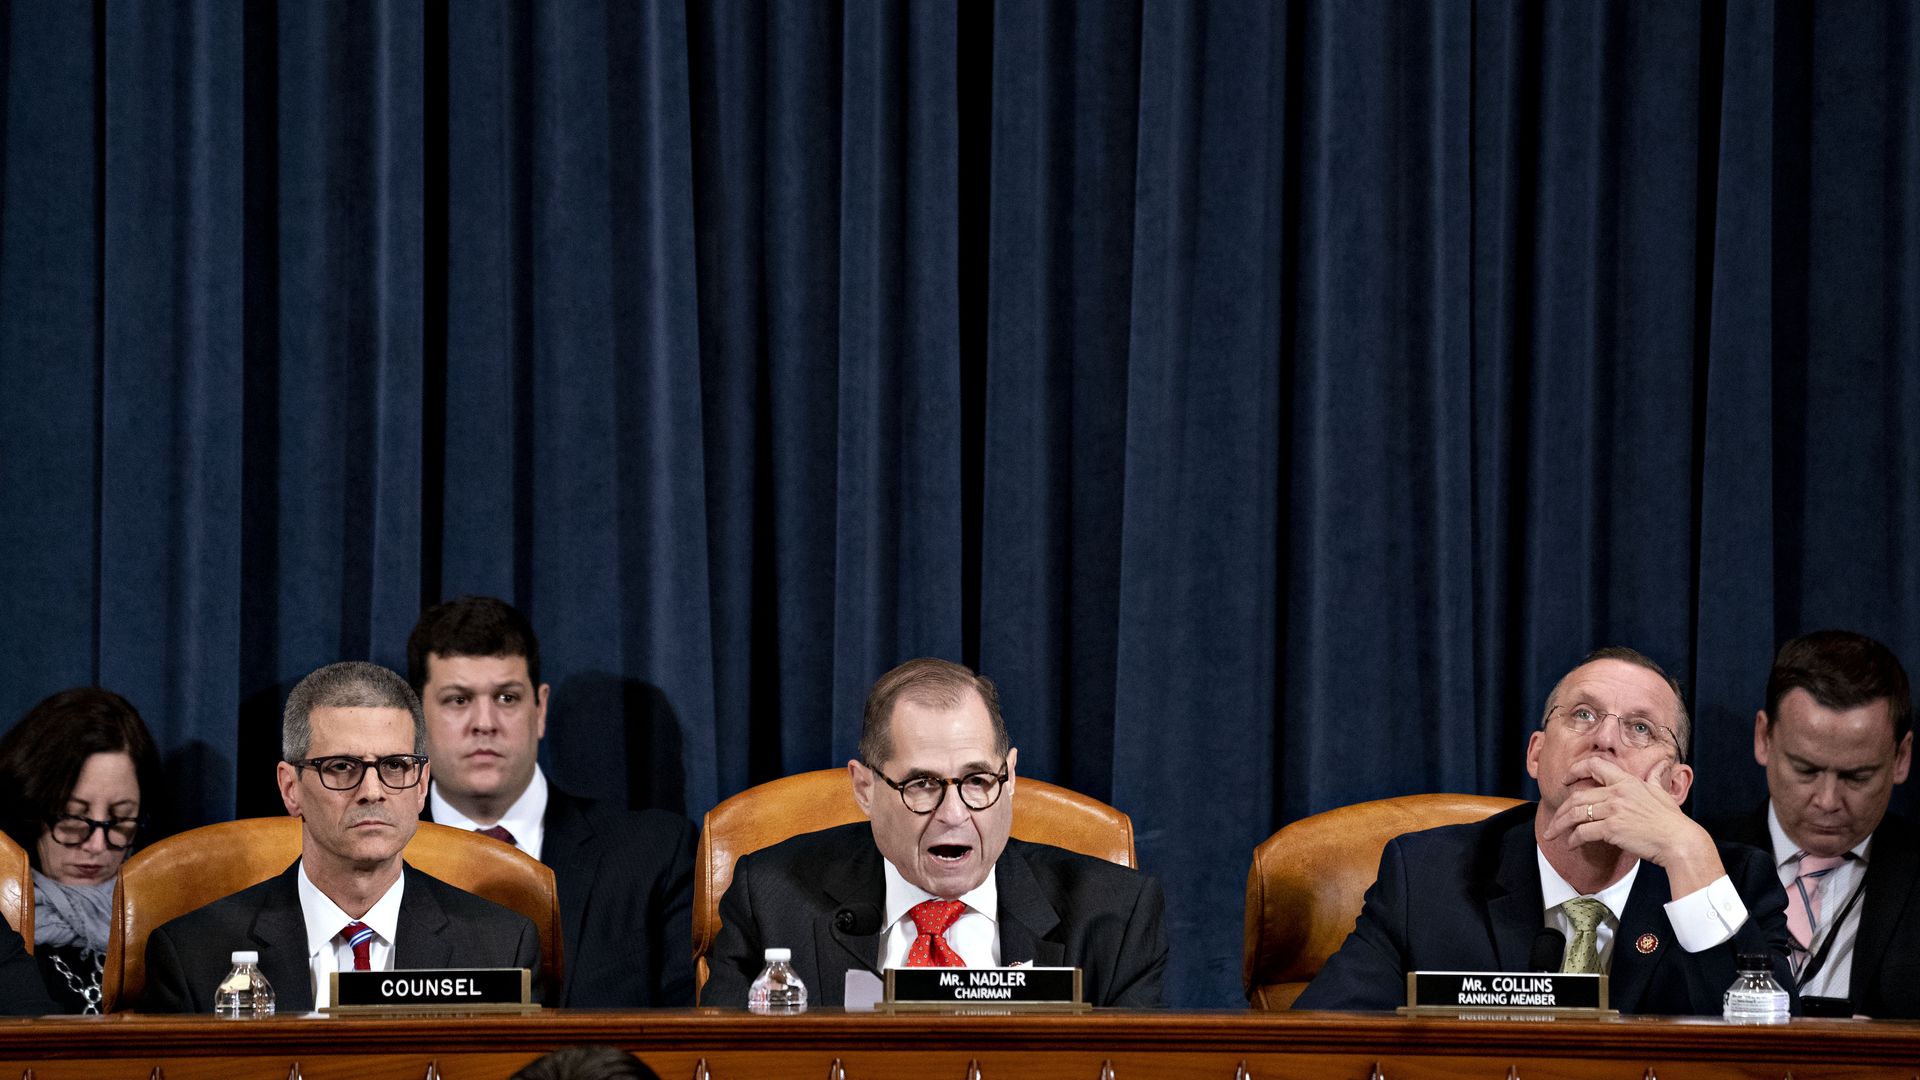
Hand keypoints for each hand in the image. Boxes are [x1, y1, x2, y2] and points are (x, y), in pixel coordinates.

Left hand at [1541, 757, 1724, 895]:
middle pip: (1578, 796)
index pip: (1594, 765)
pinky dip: (1573, 839)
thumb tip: (1662, 763)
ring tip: (1552, 834)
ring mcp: (1614, 810)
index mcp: (1627, 781)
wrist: (1679, 841)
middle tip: (1553, 820)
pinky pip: (1583, 832)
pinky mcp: (1612, 829)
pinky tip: (1570, 844)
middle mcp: (1617, 792)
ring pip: (1575, 814)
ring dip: (1560, 825)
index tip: (1565, 780)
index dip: (1575, 770)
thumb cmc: (1671, 819)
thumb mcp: (1661, 792)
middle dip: (1561, 809)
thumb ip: (1656, 777)